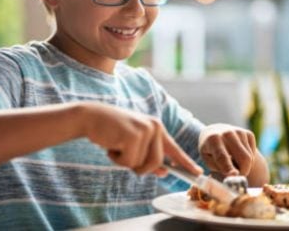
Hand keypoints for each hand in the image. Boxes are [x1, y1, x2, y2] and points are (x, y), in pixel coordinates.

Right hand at [81, 102, 201, 176]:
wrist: (90, 116)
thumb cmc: (111, 131)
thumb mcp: (133, 143)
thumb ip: (148, 155)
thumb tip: (163, 171)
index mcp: (157, 127)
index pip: (174, 148)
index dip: (185, 162)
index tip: (197, 172)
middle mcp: (155, 127)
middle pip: (156, 162)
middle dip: (139, 167)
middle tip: (123, 156)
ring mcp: (145, 130)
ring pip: (142, 164)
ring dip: (125, 162)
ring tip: (116, 146)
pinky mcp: (134, 135)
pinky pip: (129, 162)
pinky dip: (117, 159)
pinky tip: (111, 145)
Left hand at [199, 123, 256, 176]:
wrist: (214, 132)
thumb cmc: (210, 150)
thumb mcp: (208, 160)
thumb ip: (219, 168)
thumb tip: (233, 175)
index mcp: (213, 140)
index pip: (223, 157)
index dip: (229, 168)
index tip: (234, 175)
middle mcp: (227, 133)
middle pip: (244, 158)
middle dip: (244, 171)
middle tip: (238, 175)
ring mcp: (239, 132)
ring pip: (250, 158)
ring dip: (244, 165)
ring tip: (233, 162)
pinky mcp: (249, 133)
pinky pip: (253, 154)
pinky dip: (248, 158)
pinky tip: (238, 154)